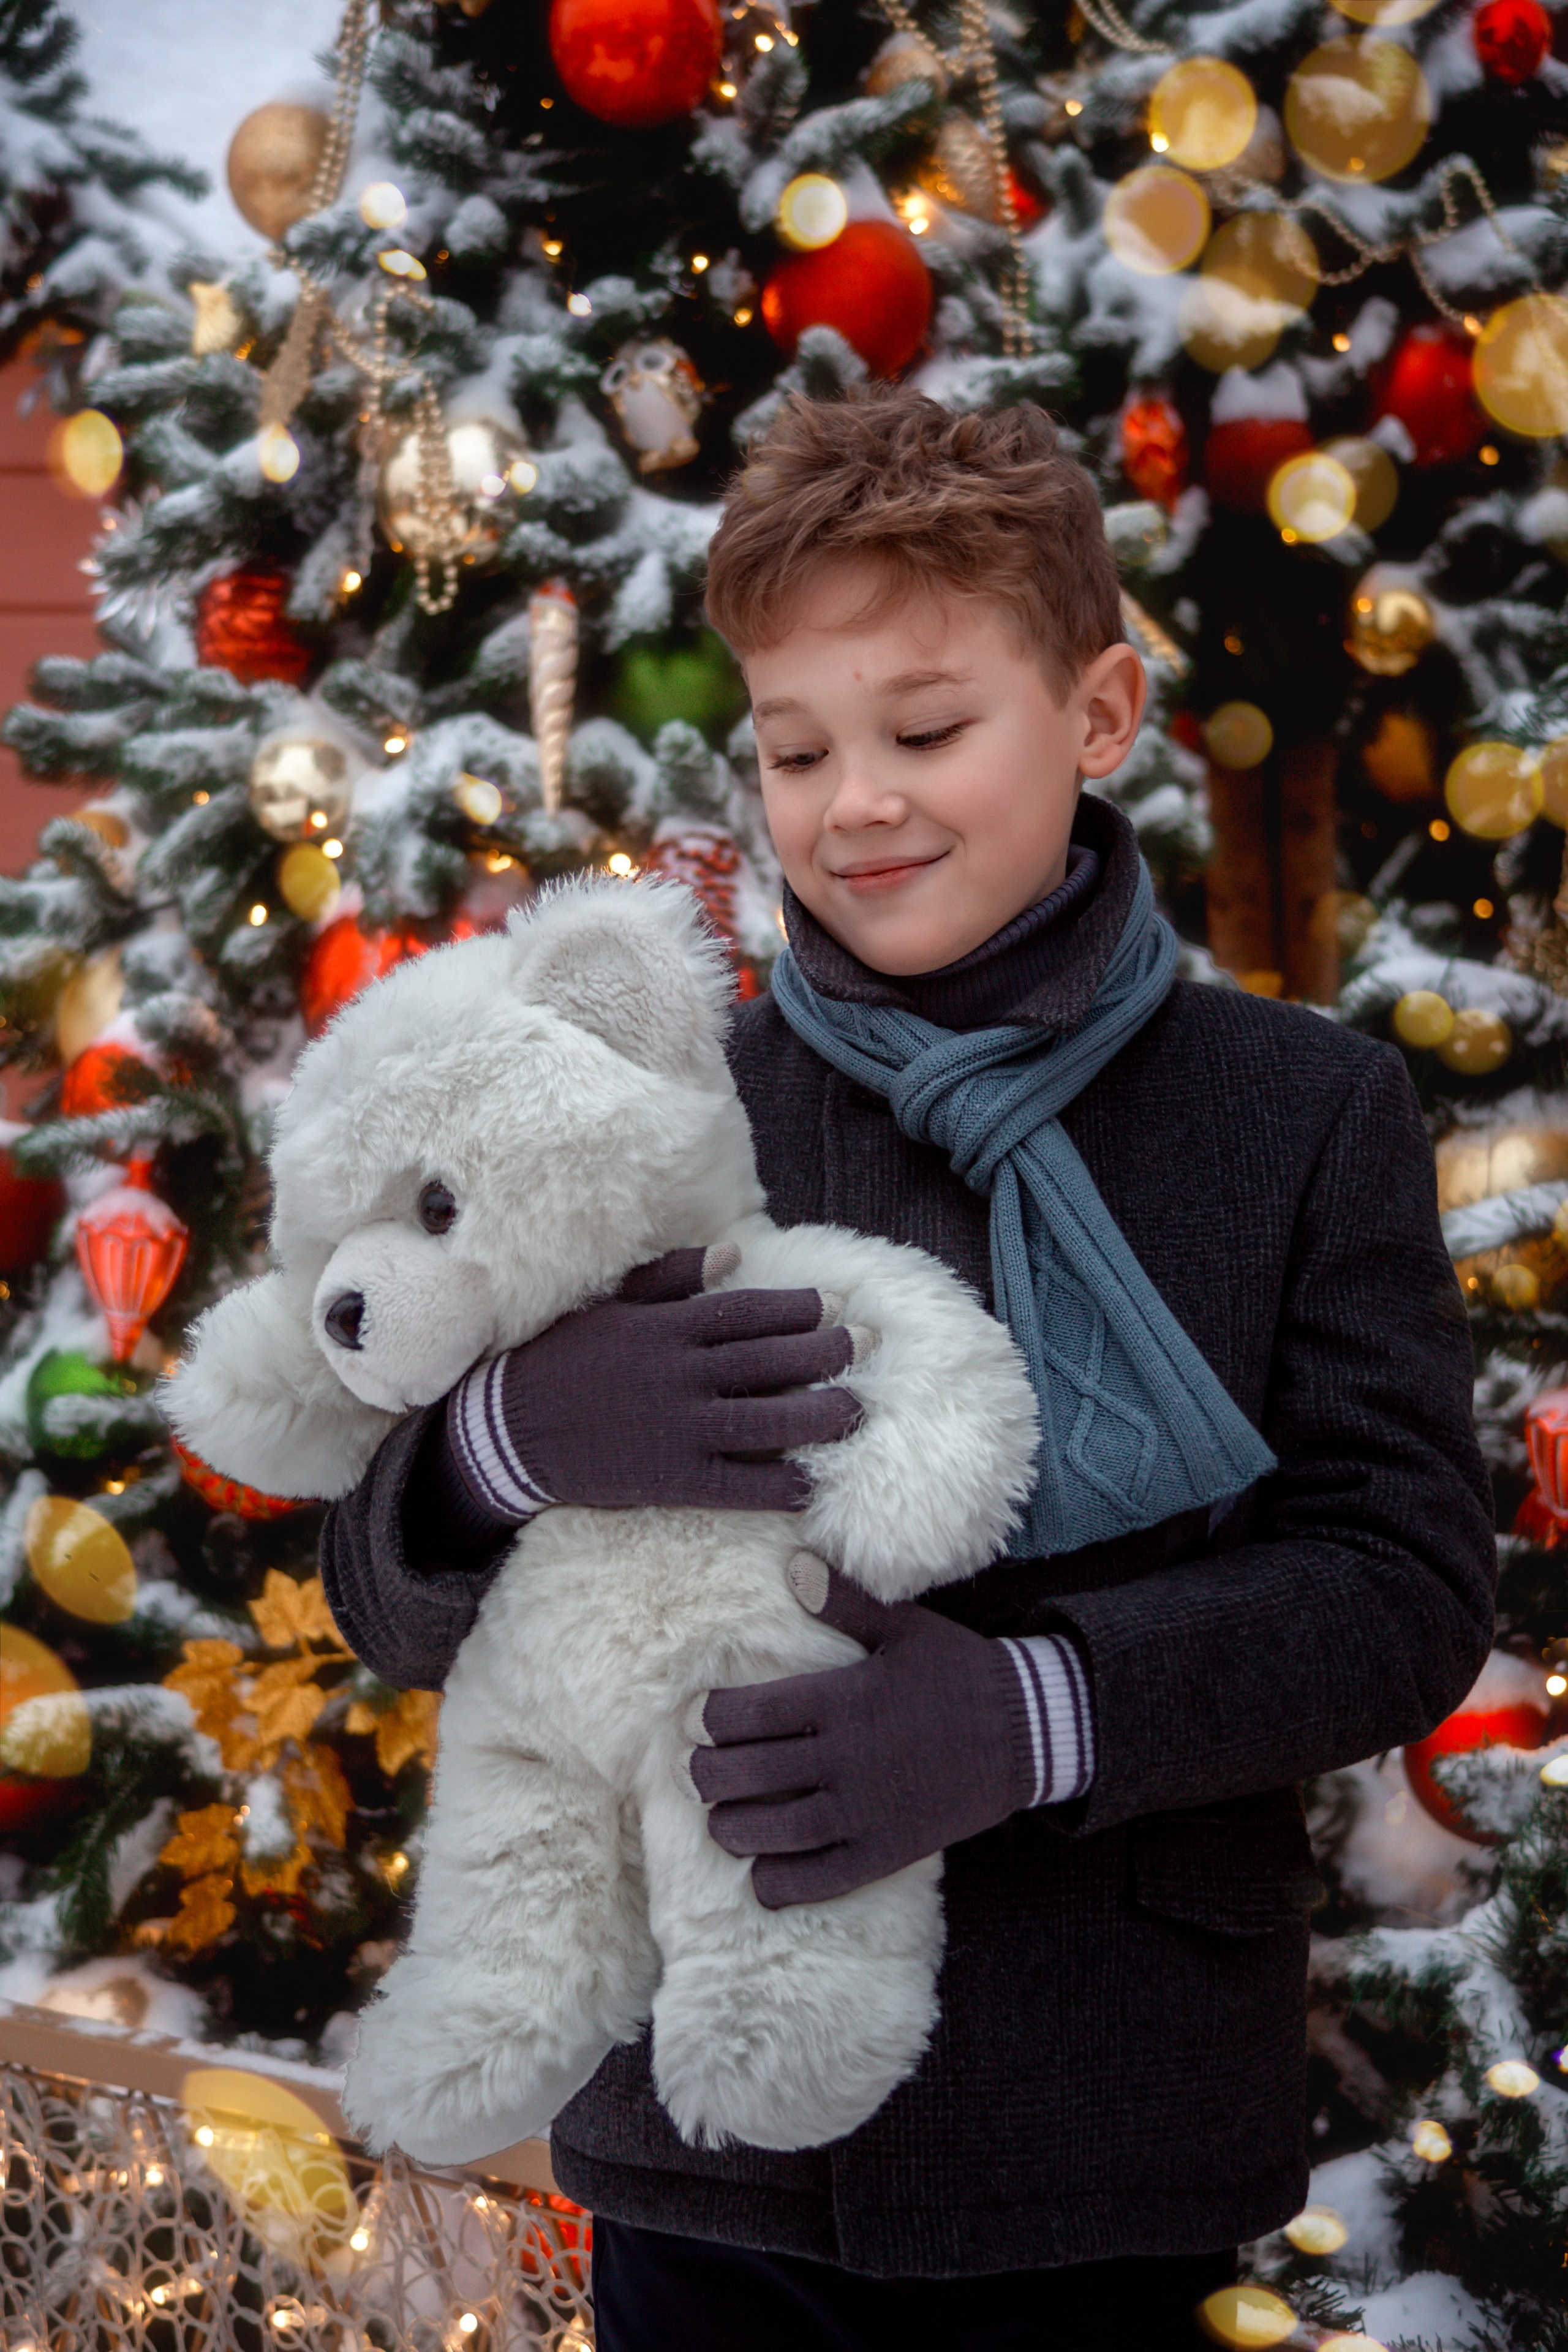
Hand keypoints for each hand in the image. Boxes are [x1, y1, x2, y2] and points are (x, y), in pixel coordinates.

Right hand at [453, 1247, 865, 1516]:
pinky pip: (738, 1484)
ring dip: (819, 1415)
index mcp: (668, 1329)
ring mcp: (679, 1429)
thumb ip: (672, 1278)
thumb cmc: (561, 1360)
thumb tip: (732, 1252)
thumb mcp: (611, 1306)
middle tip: (870, 1345)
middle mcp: (682, 1375)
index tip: (834, 1304)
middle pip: (770, 1361)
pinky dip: (778, 1485)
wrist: (508, 1430)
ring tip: (858, 1409)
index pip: (747, 1312)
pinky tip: (812, 1484)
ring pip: (767, 1420)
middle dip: (827, 1353)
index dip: (797, 1308)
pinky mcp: (671, 1479)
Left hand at [686, 1558, 1033, 1906]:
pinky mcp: (888, 1851)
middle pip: (751, 1775)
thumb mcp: (906, 1628)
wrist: (1027, 1732)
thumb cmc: (959, 1673)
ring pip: (777, 1832)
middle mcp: (847, 1759)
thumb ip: (846, 1601)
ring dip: (734, 1829)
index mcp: (845, 1700)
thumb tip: (793, 1566)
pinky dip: (784, 1883)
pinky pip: (823, 1879)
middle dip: (706, 1776)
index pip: (753, 1714)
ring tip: (719, 1821)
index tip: (693, 1721)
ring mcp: (867, 1811)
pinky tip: (763, 1877)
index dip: (711, 1720)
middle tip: (689, 1773)